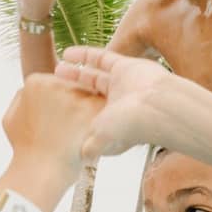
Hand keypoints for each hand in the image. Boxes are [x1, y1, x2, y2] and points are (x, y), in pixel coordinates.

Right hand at [1, 73, 102, 176]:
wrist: (40, 171)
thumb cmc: (25, 149)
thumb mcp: (10, 117)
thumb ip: (21, 97)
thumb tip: (32, 91)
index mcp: (36, 81)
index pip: (55, 80)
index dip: (57, 100)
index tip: (56, 117)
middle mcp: (57, 83)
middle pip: (74, 85)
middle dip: (74, 102)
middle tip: (68, 126)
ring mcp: (77, 95)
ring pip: (89, 95)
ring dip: (87, 111)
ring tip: (76, 133)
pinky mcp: (94, 109)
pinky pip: (102, 109)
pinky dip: (99, 122)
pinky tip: (86, 136)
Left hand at [55, 46, 175, 158]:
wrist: (157, 105)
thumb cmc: (131, 125)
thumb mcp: (104, 140)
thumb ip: (92, 148)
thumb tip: (83, 158)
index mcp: (112, 123)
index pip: (91, 120)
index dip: (76, 117)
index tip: (57, 114)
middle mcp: (118, 104)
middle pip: (90, 96)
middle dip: (74, 92)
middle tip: (54, 88)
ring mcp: (122, 84)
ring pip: (94, 76)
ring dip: (76, 72)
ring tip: (58, 68)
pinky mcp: (125, 67)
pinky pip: (101, 58)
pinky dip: (84, 55)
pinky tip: (67, 53)